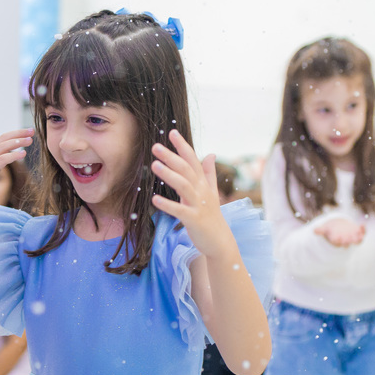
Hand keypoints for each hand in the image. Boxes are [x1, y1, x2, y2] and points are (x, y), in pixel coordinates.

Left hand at [150, 130, 238, 260]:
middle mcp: (202, 191)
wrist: (220, 242)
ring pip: (184, 186)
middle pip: (186, 170)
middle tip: (156, 146)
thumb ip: (209, 173)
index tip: (172, 132)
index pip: (193, 160)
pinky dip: (168, 204)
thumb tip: (210, 153)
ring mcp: (199, 205)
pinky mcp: (194, 220)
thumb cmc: (212, 216)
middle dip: (171, 157)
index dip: (183, 146)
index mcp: (203, 183)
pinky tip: (155, 199)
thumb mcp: (211, 192)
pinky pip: (180, 210)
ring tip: (154, 165)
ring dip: (169, 175)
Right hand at [314, 218, 365, 247]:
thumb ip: (320, 230)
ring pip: (357, 241)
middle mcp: (345, 241)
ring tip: (360, 236)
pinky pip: (362, 233)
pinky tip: (362, 224)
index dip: (337, 240)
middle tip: (349, 239)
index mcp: (337, 241)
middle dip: (348, 241)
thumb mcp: (324, 229)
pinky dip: (363, 230)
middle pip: (347, 243)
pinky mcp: (358, 233)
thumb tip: (313, 230)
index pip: (337, 242)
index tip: (338, 238)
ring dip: (359, 239)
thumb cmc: (330, 229)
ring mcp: (353, 237)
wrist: (339, 227)